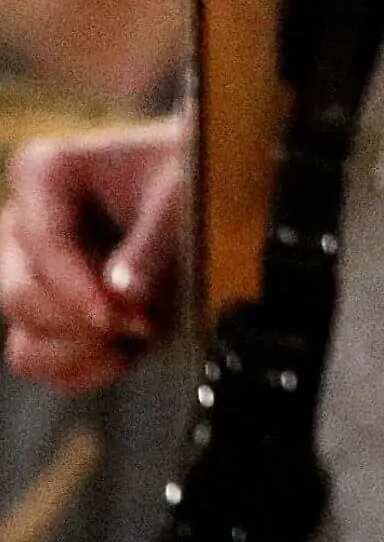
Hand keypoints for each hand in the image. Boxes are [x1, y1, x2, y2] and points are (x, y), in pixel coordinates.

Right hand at [0, 119, 182, 392]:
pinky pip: (43, 367)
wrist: (205, 196)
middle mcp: (22, 228)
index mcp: (45, 173)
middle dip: (83, 321)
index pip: (43, 244)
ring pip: (25, 346)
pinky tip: (132, 346)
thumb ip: (152, 246)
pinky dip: (88, 369)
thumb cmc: (192, 176)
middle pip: (20, 298)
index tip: (121, 315)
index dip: (77, 288)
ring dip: (86, 352)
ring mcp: (27, 278)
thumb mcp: (184, 194)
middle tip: (145, 321)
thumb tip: (122, 298)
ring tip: (143, 331)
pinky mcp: (43, 321)